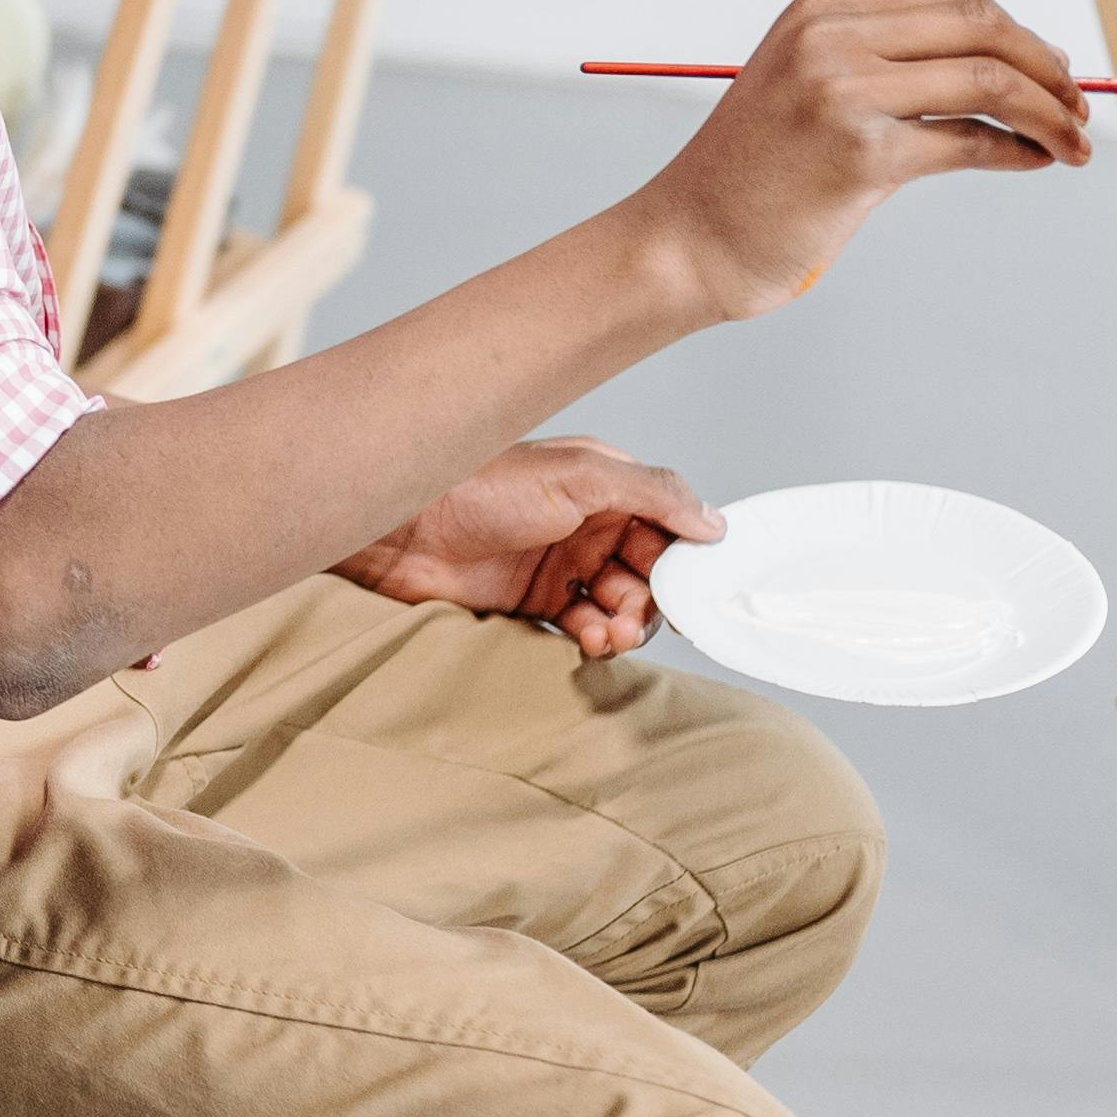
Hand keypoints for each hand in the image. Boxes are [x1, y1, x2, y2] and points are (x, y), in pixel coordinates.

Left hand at [338, 438, 722, 656]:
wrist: (402, 529)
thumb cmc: (479, 488)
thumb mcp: (576, 475)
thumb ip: (650, 493)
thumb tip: (713, 522)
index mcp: (603, 485)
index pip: (667, 526)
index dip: (682, 559)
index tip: (691, 588)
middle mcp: (587, 523)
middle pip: (649, 572)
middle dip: (654, 599)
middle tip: (636, 616)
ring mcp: (561, 564)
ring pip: (621, 604)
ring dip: (628, 624)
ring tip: (610, 634)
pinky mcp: (534, 600)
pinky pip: (586, 626)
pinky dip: (597, 638)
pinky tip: (589, 641)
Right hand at [628, 0, 1088, 327]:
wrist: (689, 240)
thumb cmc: (755, 177)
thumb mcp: (810, 92)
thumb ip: (889, 69)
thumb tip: (1013, 68)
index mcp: (816, 14)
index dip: (1017, 30)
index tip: (1051, 70)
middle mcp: (827, 40)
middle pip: (980, 24)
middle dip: (1047, 66)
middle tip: (1079, 106)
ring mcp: (840, 92)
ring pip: (987, 78)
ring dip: (1049, 111)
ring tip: (1072, 144)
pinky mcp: (858, 154)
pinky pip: (969, 140)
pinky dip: (1020, 150)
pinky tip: (1034, 162)